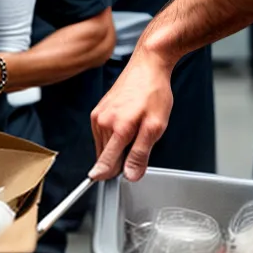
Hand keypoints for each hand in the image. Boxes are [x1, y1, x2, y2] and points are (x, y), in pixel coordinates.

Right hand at [90, 48, 174, 181]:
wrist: (147, 67)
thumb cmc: (154, 93)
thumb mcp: (155, 127)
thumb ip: (141, 154)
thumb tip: (130, 175)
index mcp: (118, 128)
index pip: (105, 162)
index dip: (106, 176)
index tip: (101, 185)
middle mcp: (102, 122)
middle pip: (105, 155)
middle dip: (120, 158)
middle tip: (140, 145)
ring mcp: (98, 115)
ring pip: (104, 145)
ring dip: (118, 147)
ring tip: (136, 130)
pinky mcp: (97, 110)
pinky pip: (102, 134)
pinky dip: (114, 136)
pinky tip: (128, 124)